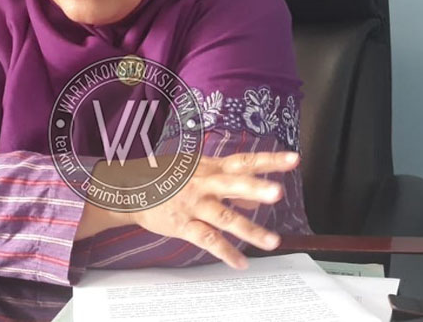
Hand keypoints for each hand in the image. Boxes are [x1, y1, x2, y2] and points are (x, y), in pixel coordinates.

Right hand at [128, 151, 298, 269]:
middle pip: (233, 183)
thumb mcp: (198, 171)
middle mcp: (203, 183)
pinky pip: (207, 239)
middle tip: (278, 193)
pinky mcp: (182, 225)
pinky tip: (241, 263)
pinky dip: (225, 253)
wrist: (129, 190)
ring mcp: (193, 205)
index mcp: (210, 167)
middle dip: (256, 188)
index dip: (268, 160)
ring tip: (272, 241)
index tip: (293, 159)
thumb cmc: (167, 178)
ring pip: (224, 217)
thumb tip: (257, 196)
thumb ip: (229, 182)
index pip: (243, 161)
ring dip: (249, 229)